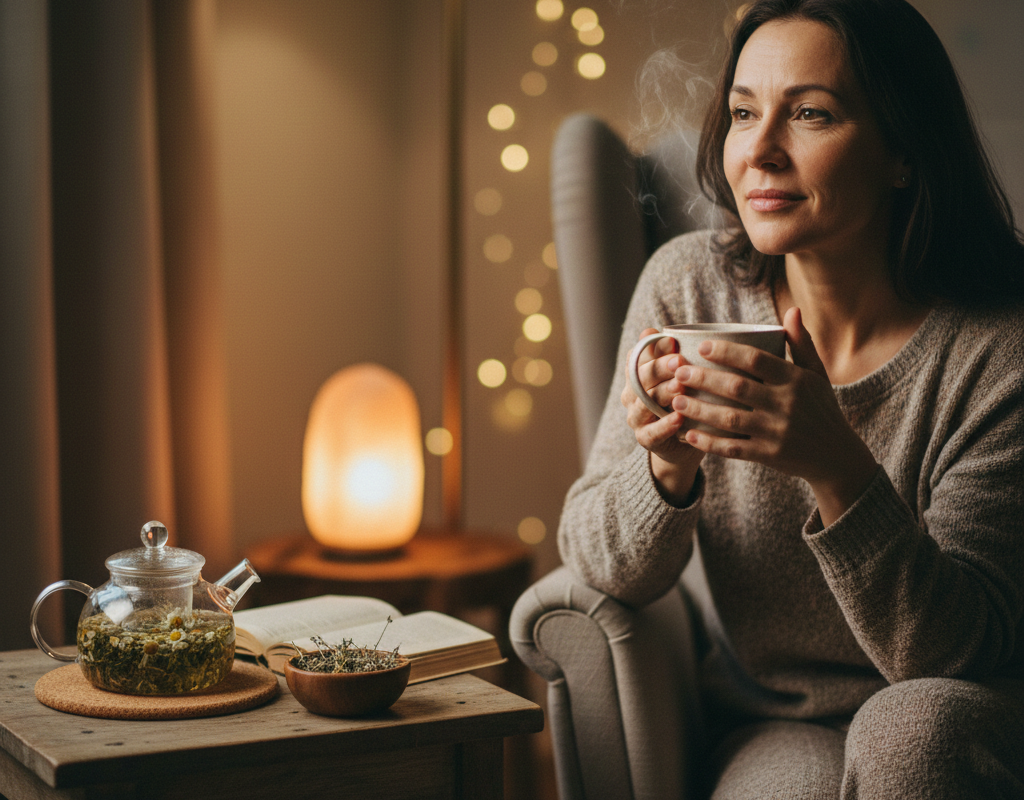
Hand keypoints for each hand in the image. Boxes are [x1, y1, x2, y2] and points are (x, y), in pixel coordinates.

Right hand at [621, 329, 704, 501]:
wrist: (685, 443)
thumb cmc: (686, 400)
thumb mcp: (683, 375)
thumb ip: (675, 355)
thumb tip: (665, 328)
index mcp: (637, 375)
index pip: (637, 357)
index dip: (653, 348)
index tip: (673, 342)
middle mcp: (632, 394)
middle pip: (640, 378)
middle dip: (659, 368)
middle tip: (679, 361)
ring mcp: (637, 417)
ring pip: (644, 403)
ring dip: (662, 393)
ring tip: (680, 387)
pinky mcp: (645, 439)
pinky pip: (651, 432)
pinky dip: (664, 425)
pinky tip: (679, 418)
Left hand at [670, 308, 877, 522]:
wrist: (837, 456)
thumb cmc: (821, 408)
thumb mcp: (817, 375)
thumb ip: (801, 343)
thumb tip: (793, 309)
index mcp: (796, 380)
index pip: (757, 360)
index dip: (727, 351)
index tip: (702, 346)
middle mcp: (787, 404)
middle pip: (737, 387)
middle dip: (704, 378)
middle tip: (678, 372)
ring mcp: (778, 432)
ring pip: (730, 418)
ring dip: (699, 409)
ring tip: (675, 400)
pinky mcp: (770, 455)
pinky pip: (733, 448)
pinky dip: (709, 442)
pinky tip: (688, 434)